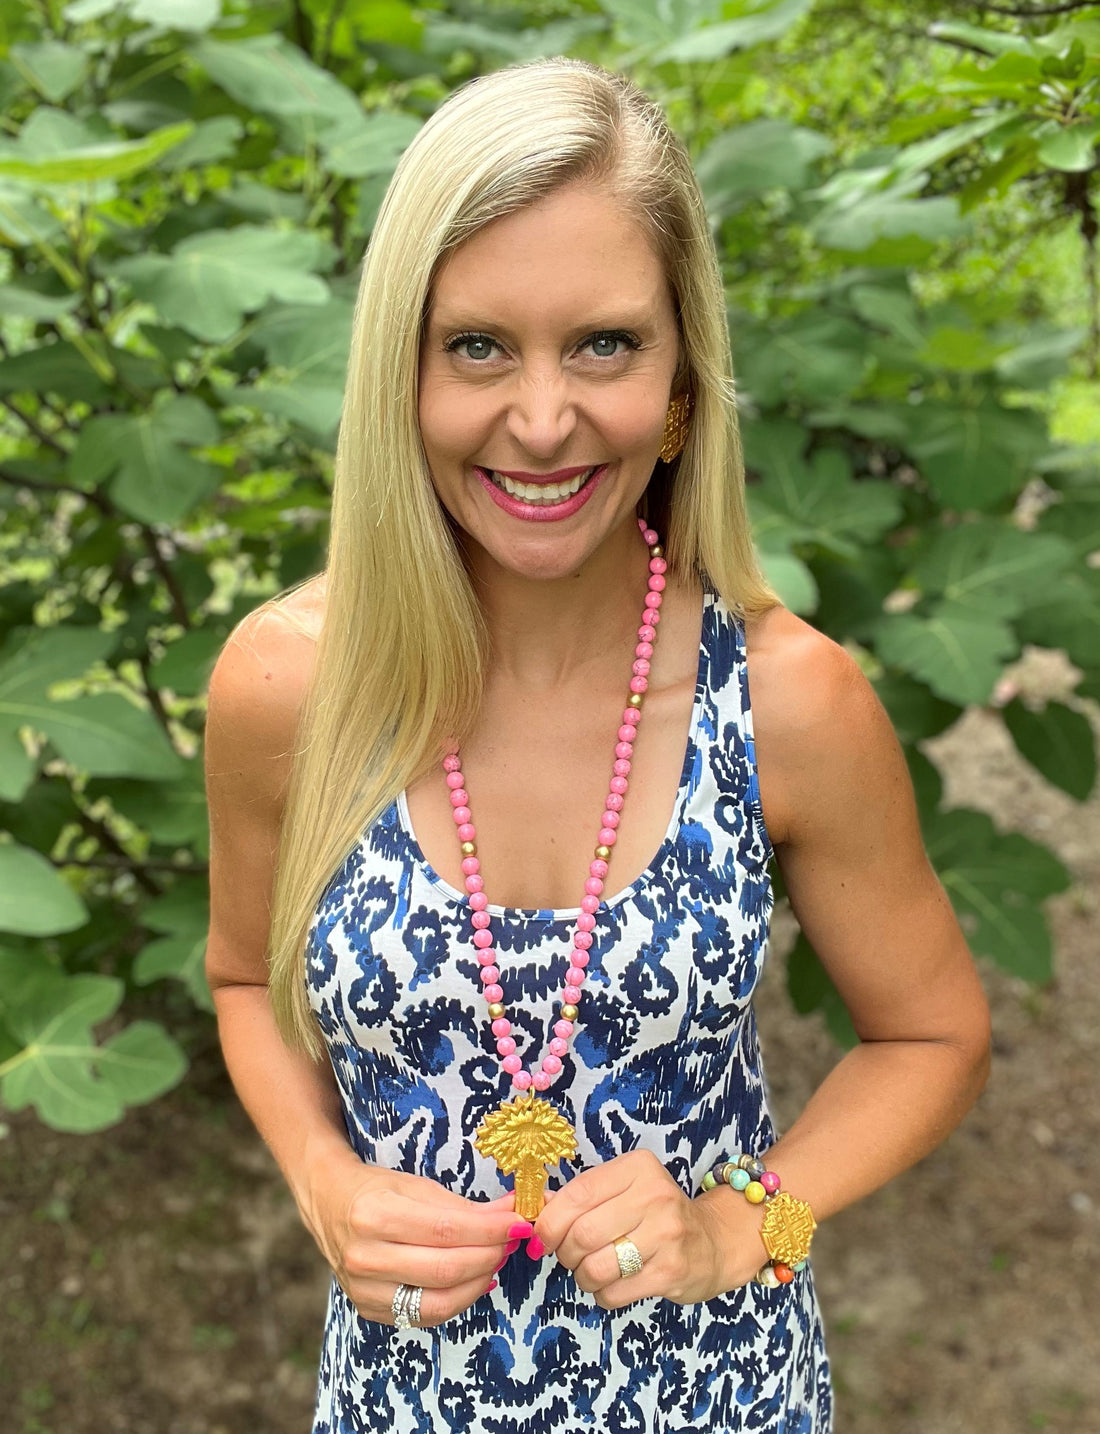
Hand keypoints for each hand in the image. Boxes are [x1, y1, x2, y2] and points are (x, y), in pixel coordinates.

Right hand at [302, 1152, 530, 1326]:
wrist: (328, 1204)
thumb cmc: (376, 1189)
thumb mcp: (416, 1185)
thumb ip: (464, 1205)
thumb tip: (511, 1212)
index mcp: (375, 1215)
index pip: (447, 1229)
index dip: (490, 1229)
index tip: (519, 1222)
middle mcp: (365, 1257)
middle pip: (445, 1269)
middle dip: (490, 1255)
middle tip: (512, 1241)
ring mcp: (364, 1289)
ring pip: (438, 1301)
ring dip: (479, 1281)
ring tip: (496, 1260)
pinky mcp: (368, 1309)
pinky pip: (424, 1315)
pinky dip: (457, 1301)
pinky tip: (473, 1281)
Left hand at [530, 1149, 766, 1308]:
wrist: (713, 1242)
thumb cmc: (657, 1214)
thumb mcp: (624, 1190)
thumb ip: (583, 1196)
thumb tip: (534, 1211)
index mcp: (638, 1168)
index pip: (578, 1194)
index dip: (549, 1221)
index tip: (540, 1238)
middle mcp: (655, 1196)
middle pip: (582, 1234)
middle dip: (565, 1253)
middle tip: (569, 1256)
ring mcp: (666, 1235)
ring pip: (595, 1267)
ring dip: (582, 1277)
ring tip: (592, 1272)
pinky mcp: (671, 1273)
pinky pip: (613, 1293)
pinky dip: (602, 1294)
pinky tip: (613, 1284)